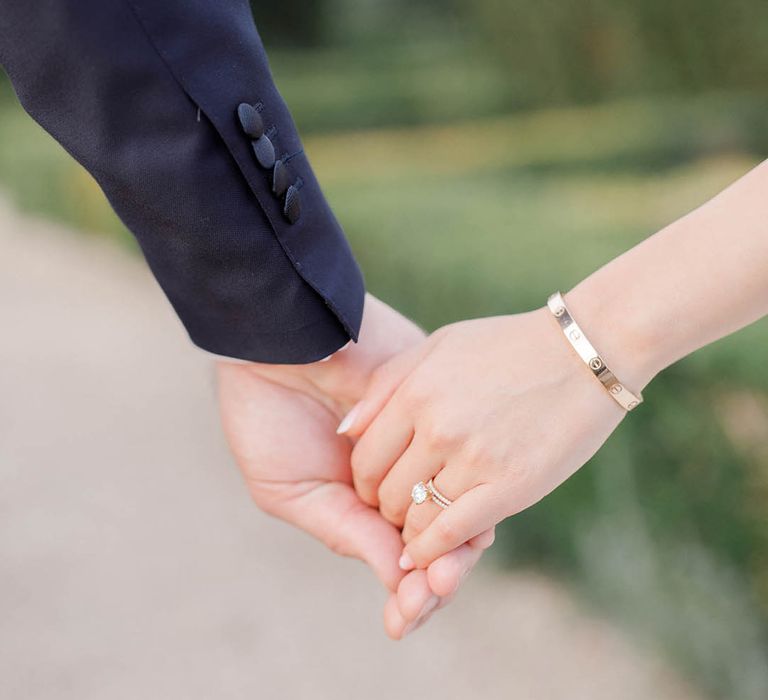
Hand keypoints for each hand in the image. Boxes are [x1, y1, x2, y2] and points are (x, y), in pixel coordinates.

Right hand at [217, 295, 492, 636]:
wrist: (274, 343)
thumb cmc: (266, 417)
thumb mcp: (292, 491)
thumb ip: (347, 531)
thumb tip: (398, 582)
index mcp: (363, 503)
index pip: (398, 557)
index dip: (406, 594)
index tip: (404, 621)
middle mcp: (401, 477)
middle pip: (437, 537)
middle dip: (437, 576)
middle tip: (430, 595)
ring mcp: (421, 444)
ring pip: (458, 502)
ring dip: (455, 543)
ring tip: (440, 573)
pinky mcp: (437, 406)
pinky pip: (462, 453)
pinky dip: (463, 490)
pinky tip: (457, 519)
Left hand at [341, 307, 627, 570]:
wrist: (584, 353)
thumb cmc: (507, 346)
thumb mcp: (438, 346)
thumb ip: (386, 386)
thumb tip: (345, 431)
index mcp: (416, 392)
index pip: (364, 456)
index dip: (363, 480)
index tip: (375, 486)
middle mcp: (438, 427)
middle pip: (385, 491)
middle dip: (384, 507)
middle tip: (396, 511)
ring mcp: (474, 458)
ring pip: (416, 517)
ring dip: (408, 532)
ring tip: (414, 532)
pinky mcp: (511, 486)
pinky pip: (452, 532)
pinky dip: (432, 551)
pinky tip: (426, 554)